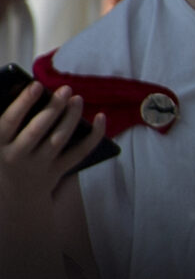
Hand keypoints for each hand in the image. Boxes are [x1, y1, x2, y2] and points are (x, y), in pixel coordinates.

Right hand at [0, 81, 103, 211]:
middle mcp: (16, 156)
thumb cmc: (7, 153)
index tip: (37, 85)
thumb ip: (8, 122)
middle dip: (52, 108)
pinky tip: (101, 116)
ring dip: (71, 117)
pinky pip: (80, 152)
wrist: (15, 194)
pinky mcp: (58, 171)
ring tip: (77, 98)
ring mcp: (38, 165)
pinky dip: (94, 135)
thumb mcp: (0, 142)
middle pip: (37, 130)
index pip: (9, 121)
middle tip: (66, 88)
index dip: (23, 103)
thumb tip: (25, 88)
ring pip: (59, 139)